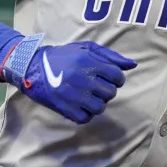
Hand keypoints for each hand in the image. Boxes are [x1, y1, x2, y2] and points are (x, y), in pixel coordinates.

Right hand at [17, 41, 136, 123]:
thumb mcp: (86, 49)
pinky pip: (85, 118)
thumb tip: (133, 65)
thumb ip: (111, 56)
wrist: (33, 67)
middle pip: (110, 93)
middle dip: (107, 90)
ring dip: (97, 102)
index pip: (117, 76)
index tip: (108, 78)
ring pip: (100, 107)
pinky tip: (79, 104)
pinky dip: (85, 113)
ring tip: (88, 95)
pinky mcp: (65, 108)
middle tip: (96, 86)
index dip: (116, 78)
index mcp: (88, 62)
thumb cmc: (63, 56)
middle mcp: (82, 79)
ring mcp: (73, 95)